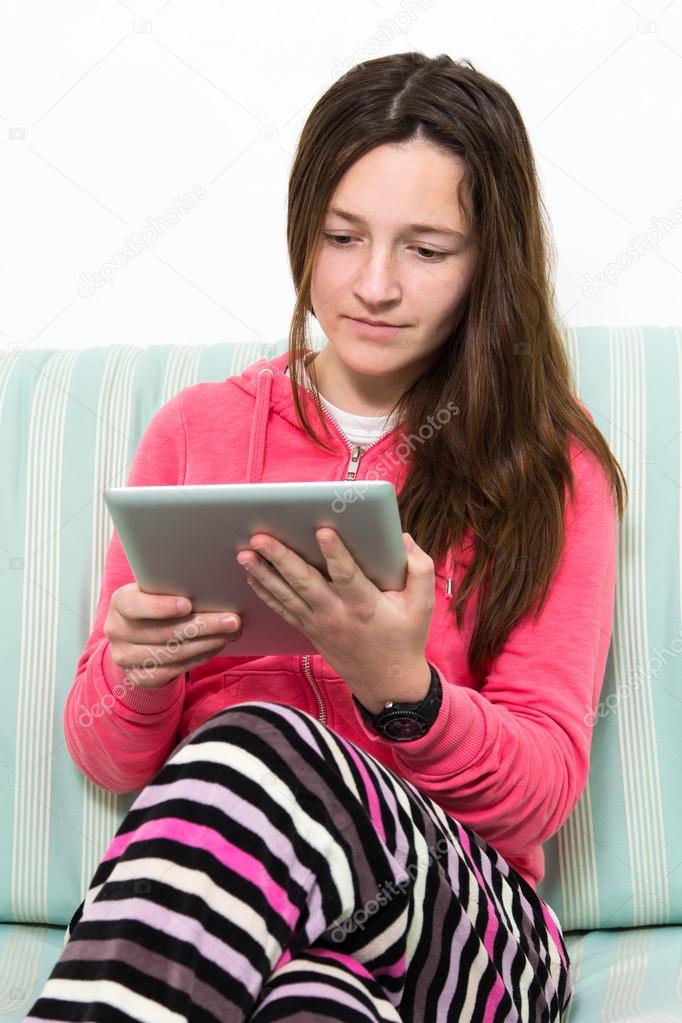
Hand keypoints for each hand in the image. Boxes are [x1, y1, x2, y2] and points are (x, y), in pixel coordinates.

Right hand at [105, 583, 241, 687]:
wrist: (135, 637)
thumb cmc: (153, 605)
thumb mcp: (155, 591)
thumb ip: (172, 588)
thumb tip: (213, 585)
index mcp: (120, 603)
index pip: (135, 605)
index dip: (161, 606)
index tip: (188, 604)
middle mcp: (117, 631)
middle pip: (163, 632)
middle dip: (203, 626)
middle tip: (232, 620)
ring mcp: (126, 657)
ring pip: (172, 654)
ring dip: (207, 643)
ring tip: (230, 633)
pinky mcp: (140, 676)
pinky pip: (173, 670)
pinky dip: (199, 658)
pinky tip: (216, 646)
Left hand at [235, 528, 434, 705]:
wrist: (387, 684)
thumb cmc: (405, 639)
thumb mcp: (422, 607)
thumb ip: (419, 569)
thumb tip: (403, 538)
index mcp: (365, 604)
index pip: (346, 575)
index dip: (335, 553)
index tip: (322, 530)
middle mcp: (336, 613)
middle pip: (303, 582)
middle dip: (280, 558)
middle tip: (260, 537)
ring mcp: (318, 623)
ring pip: (286, 595)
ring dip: (263, 573)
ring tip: (245, 553)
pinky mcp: (309, 630)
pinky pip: (283, 609)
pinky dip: (265, 592)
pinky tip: (251, 575)